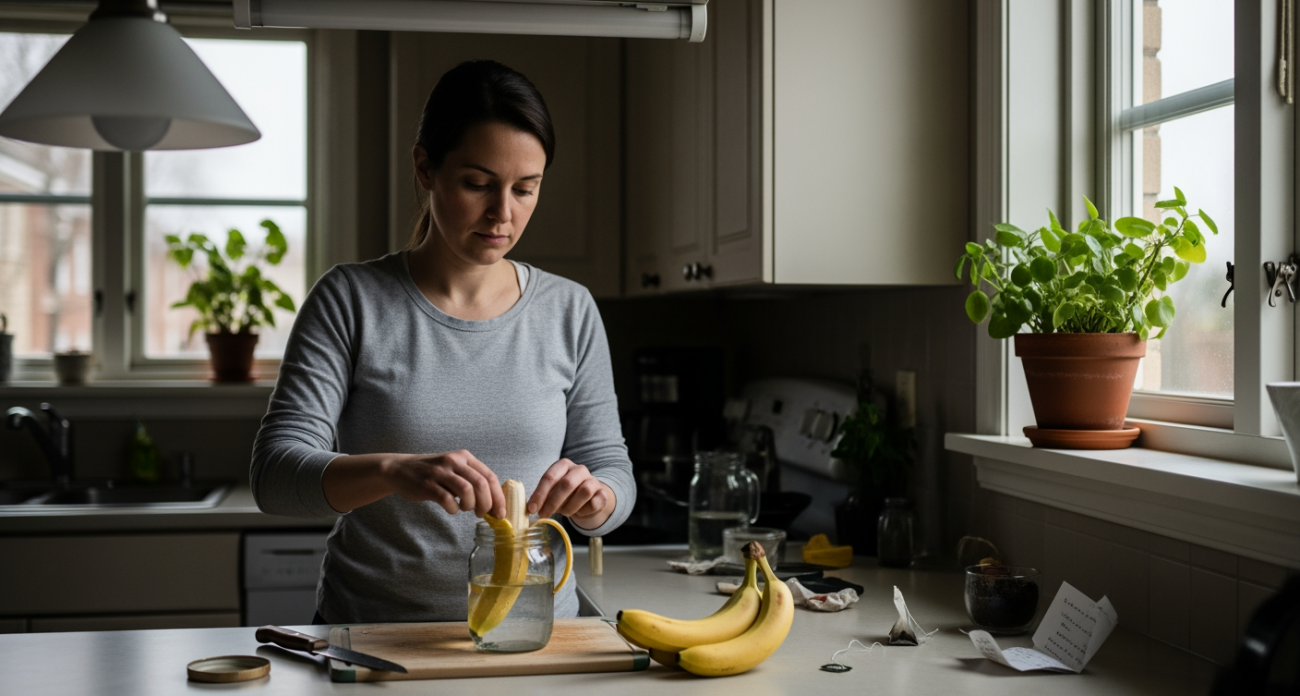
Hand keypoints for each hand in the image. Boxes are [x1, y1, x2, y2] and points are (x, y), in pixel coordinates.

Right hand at [382, 450, 505, 516]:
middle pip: (481, 484)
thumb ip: (472, 481)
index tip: (500, 513)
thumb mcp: (455, 470)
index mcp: (465, 457)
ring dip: (470, 505)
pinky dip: (453, 508)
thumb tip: (494, 505)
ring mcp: (440, 472)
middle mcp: (454, 461)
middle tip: (483, 514)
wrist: (400, 469)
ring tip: (465, 509)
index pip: (490, 476)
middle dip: (487, 504)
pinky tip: (451, 508)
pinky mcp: (427, 484)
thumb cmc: (432, 474)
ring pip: (466, 491)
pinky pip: (447, 499)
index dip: (498, 497)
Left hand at [528, 458, 614, 528]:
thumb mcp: (552, 492)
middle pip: (566, 484)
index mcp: (564, 465)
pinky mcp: (603, 493)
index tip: (532, 508)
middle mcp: (579, 469)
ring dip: (570, 507)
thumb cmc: (566, 495)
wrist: (589, 500)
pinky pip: (594, 503)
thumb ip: (543, 496)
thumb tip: (531, 508)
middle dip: (552, 502)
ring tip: (564, 512)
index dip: (540, 494)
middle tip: (544, 515)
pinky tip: (579, 512)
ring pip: (584, 492)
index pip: (550, 477)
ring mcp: (593, 480)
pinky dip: (584, 511)